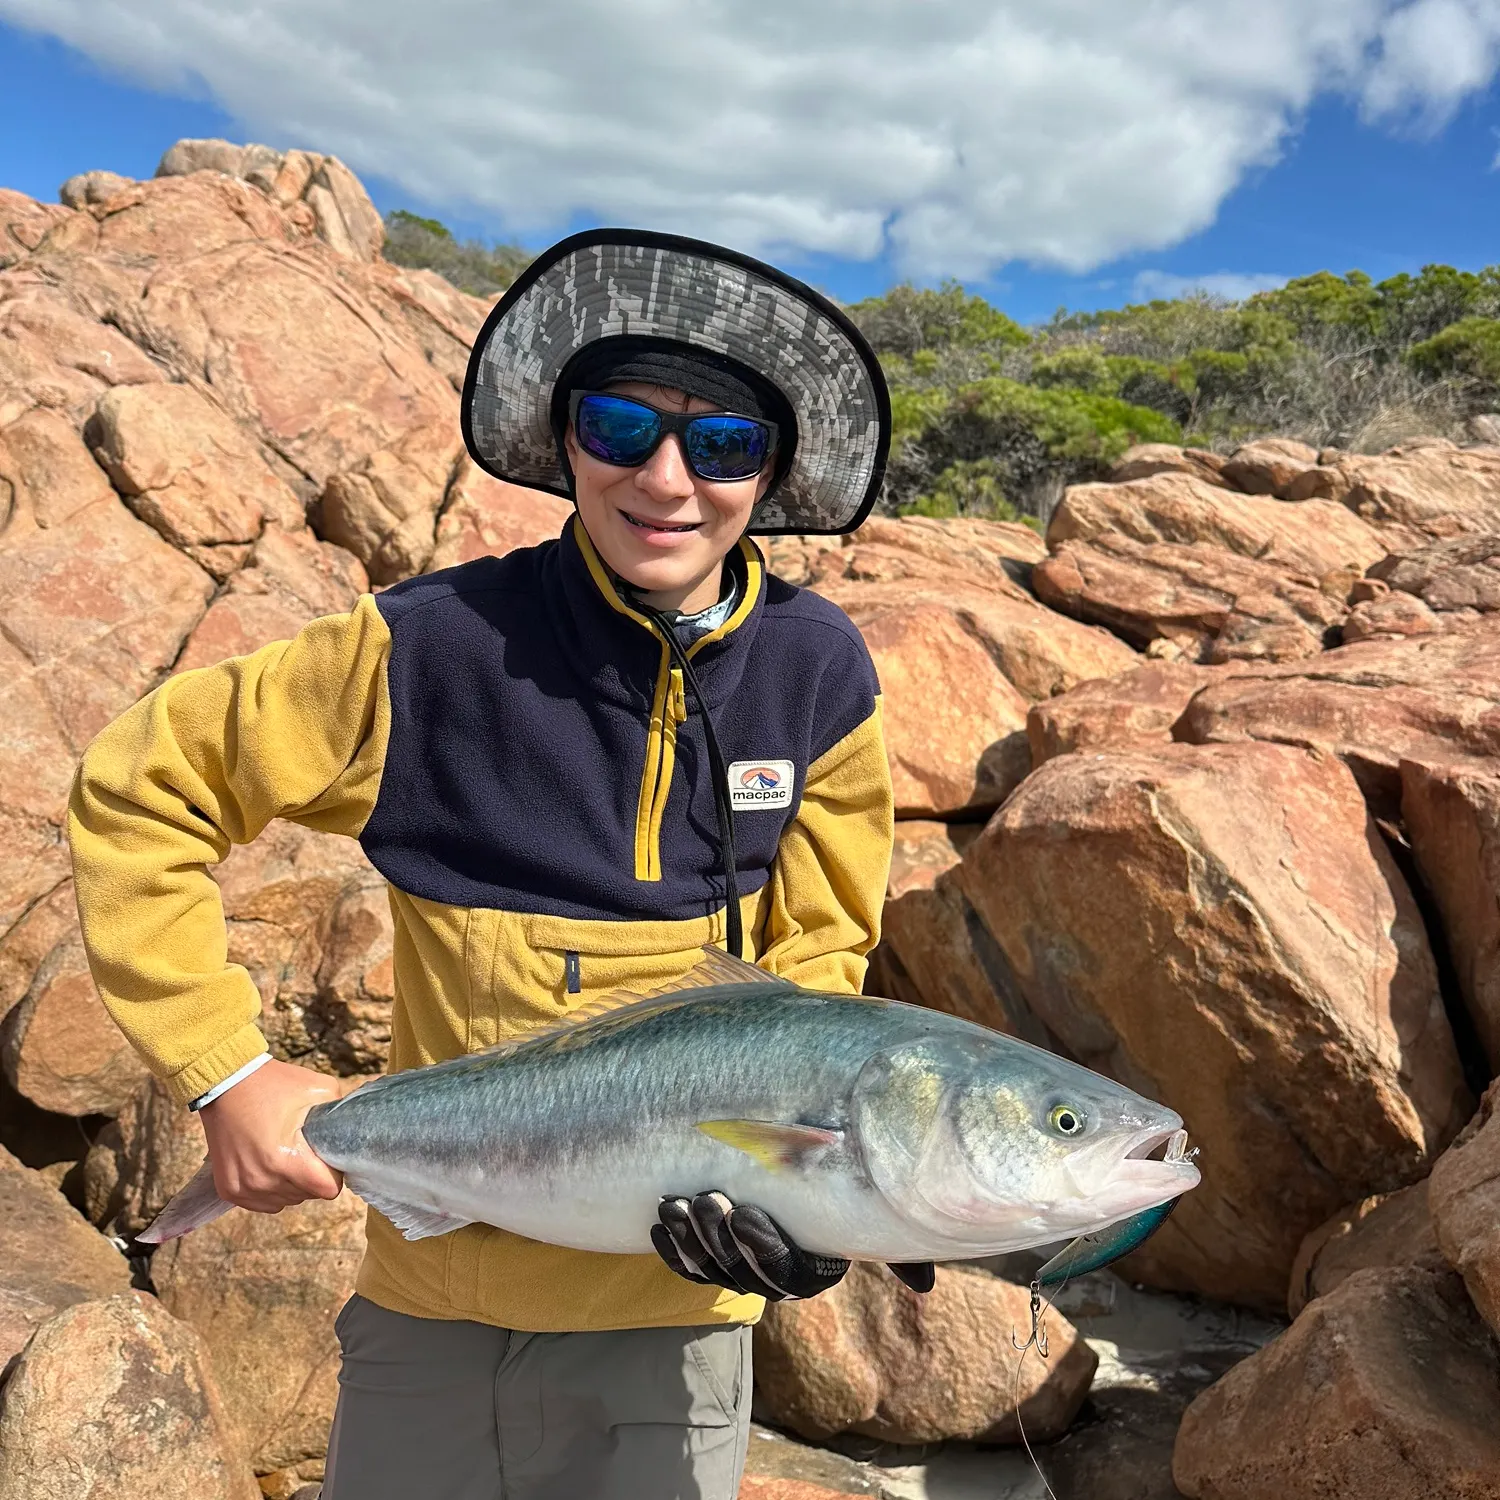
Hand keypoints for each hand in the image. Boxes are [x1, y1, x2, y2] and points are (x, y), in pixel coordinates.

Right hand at [199, 1058, 345, 1213]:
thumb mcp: (319, 1088)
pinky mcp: (229, 1190)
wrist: (227, 1084)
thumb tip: (352, 1133)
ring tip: (285, 1154)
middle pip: (306, 1196)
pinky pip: (263, 1203)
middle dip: (311, 1177)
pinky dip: (270, 1189)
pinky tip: (269, 1164)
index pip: (326, 1190)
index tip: (326, 1157)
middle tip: (304, 1150)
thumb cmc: (274, 1084)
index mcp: (287, 1161)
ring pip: (285, 1201)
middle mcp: (263, 1181)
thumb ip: (339, 1115)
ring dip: (290, 1184)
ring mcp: (243, 1188)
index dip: (333, 1173)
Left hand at [652, 1191, 935, 1300]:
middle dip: (721, 1240)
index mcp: (816, 1267)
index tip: (743, 1212)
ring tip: (676, 1205)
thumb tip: (924, 1289)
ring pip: (713, 1270)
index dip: (763, 1249)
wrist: (811, 1155)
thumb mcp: (870, 1204)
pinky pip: (688, 1264)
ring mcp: (741, 1266)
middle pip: (745, 1275)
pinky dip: (672, 1247)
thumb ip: (898, 1242)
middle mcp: (777, 1276)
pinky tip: (661, 1221)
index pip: (789, 1275)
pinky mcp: (712, 1255)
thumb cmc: (848, 1176)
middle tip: (707, 1200)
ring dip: (691, 1241)